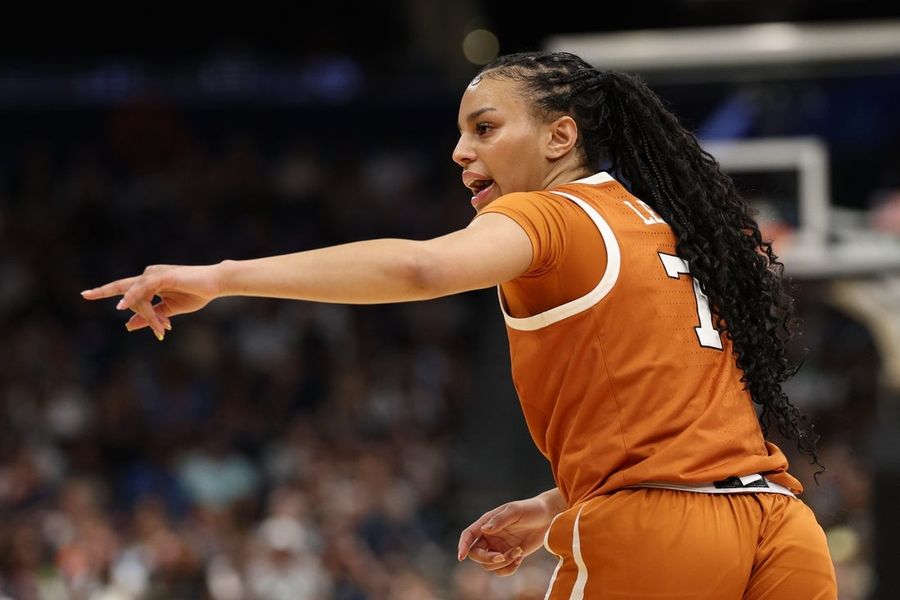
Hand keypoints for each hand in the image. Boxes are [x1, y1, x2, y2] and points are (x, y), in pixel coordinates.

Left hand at [81, 264, 221, 339]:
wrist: (215, 285)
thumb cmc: (197, 294)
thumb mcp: (170, 310)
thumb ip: (150, 316)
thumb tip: (128, 325)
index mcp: (151, 282)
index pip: (126, 288)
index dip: (107, 291)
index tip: (89, 294)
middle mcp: (150, 275)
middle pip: (125, 289)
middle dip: (103, 291)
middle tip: (84, 295)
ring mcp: (155, 274)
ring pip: (138, 296)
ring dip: (147, 314)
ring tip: (162, 327)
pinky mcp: (162, 276)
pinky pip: (142, 288)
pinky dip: (131, 298)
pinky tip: (121, 306)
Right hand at [457, 491, 562, 576]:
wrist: (548, 518)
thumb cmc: (530, 509)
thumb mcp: (515, 511)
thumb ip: (499, 520)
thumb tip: (484, 530)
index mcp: (486, 523)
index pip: (469, 535)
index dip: (463, 545)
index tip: (461, 556)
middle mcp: (489, 537)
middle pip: (476, 554)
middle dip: (488, 559)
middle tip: (503, 557)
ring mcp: (498, 548)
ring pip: (489, 565)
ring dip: (503, 563)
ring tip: (518, 552)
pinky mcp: (509, 556)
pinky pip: (501, 570)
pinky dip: (509, 569)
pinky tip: (520, 558)